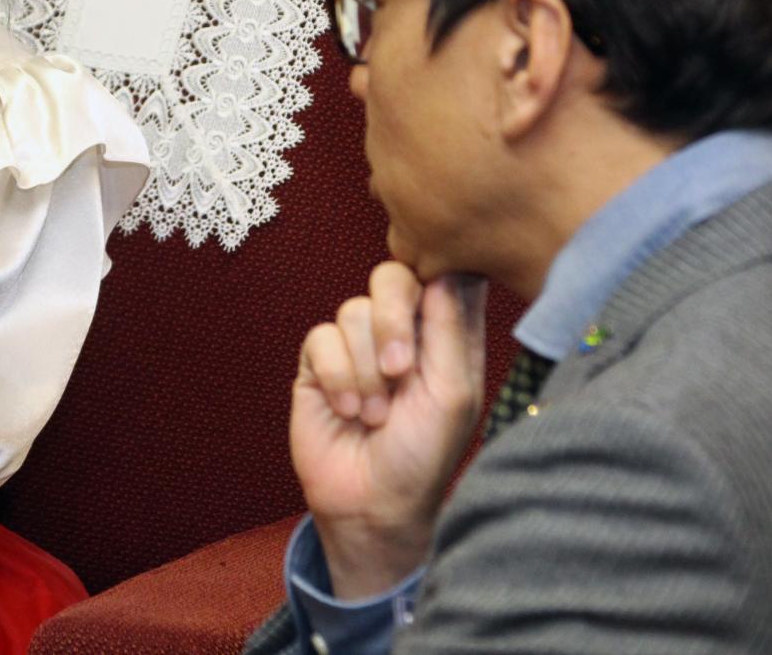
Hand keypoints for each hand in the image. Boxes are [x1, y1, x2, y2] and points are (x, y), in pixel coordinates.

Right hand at [289, 262, 486, 597]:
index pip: (442, 275)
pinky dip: (337, 378)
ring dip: (366, 372)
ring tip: (375, 415)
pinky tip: (348, 411)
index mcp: (444, 334)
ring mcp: (358, 344)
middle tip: (400, 370)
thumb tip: (447, 268)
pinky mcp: (319, 362)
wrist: (371, 502)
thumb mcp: (452, 393)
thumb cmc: (424, 454)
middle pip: (391, 277)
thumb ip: (451, 328)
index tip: (434, 307)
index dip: (435, 279)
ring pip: (352, 312)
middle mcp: (401, 331)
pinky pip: (321, 339)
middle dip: (392, 320)